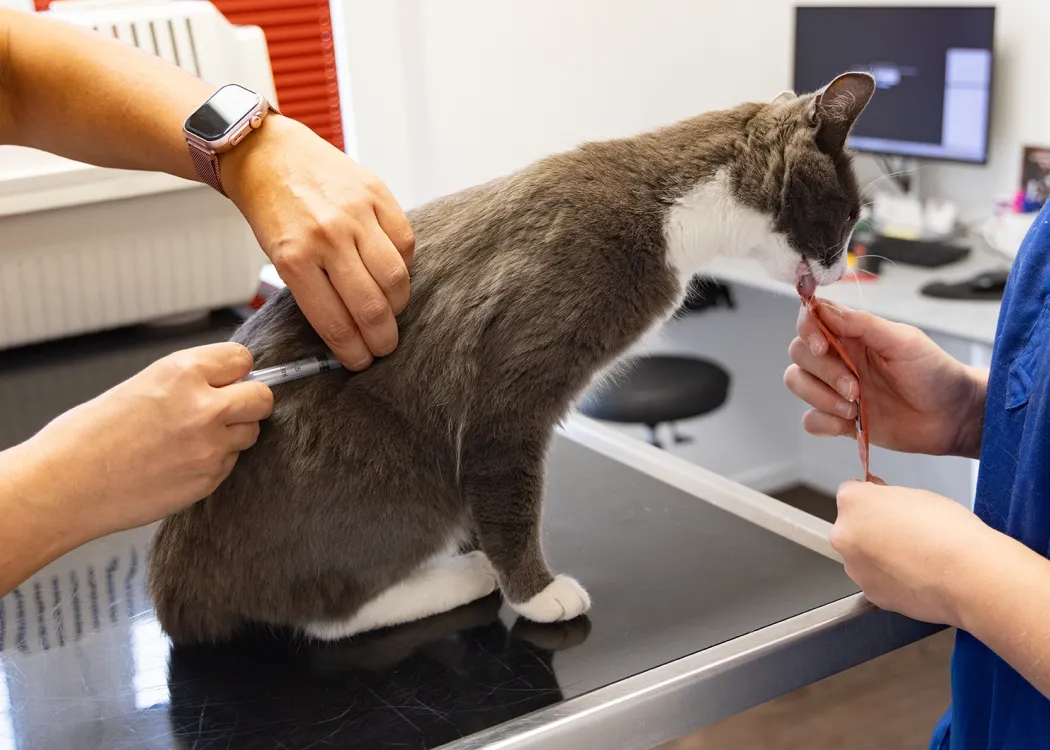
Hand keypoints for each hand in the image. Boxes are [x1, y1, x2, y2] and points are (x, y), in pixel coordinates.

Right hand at [24, 343, 272, 540]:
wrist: (65, 486)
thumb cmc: (89, 435)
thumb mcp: (142, 385)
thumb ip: (189, 381)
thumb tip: (226, 381)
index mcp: (182, 373)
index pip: (242, 359)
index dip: (234, 370)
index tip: (227, 379)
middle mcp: (204, 407)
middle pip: (262, 398)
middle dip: (248, 402)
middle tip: (225, 409)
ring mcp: (210, 447)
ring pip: (250, 433)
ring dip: (232, 434)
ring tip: (191, 439)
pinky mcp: (209, 479)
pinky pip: (230, 463)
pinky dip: (213, 462)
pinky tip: (178, 463)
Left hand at [222, 116, 414, 369]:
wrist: (268, 152)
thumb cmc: (271, 207)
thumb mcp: (277, 254)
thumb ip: (312, 287)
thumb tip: (349, 327)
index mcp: (294, 258)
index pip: (335, 322)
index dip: (354, 351)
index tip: (361, 361)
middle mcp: (327, 237)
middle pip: (371, 306)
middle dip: (382, 339)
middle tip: (383, 347)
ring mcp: (355, 214)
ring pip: (396, 278)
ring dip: (398, 306)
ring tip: (392, 313)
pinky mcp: (376, 194)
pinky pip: (405, 242)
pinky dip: (404, 264)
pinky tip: (392, 271)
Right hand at [784, 300, 984, 456]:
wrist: (952, 417)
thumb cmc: (935, 374)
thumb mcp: (903, 341)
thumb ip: (862, 323)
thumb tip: (822, 307)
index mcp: (852, 334)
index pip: (811, 320)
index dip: (807, 330)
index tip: (822, 346)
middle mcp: (839, 358)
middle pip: (799, 354)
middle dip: (823, 373)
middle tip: (855, 388)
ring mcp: (836, 389)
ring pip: (798, 384)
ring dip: (820, 398)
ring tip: (854, 409)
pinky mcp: (839, 419)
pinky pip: (810, 420)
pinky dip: (823, 422)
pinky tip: (849, 424)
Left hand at [832, 481, 987, 626]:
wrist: (966, 575)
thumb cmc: (948, 532)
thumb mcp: (917, 495)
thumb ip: (888, 498)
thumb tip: (884, 504)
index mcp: (853, 502)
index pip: (851, 493)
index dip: (873, 498)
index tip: (885, 504)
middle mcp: (845, 535)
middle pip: (852, 527)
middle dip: (872, 529)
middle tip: (904, 534)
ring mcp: (855, 567)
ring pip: (863, 557)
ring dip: (880, 556)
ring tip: (915, 558)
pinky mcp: (870, 594)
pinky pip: (877, 581)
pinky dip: (890, 579)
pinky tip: (915, 576)